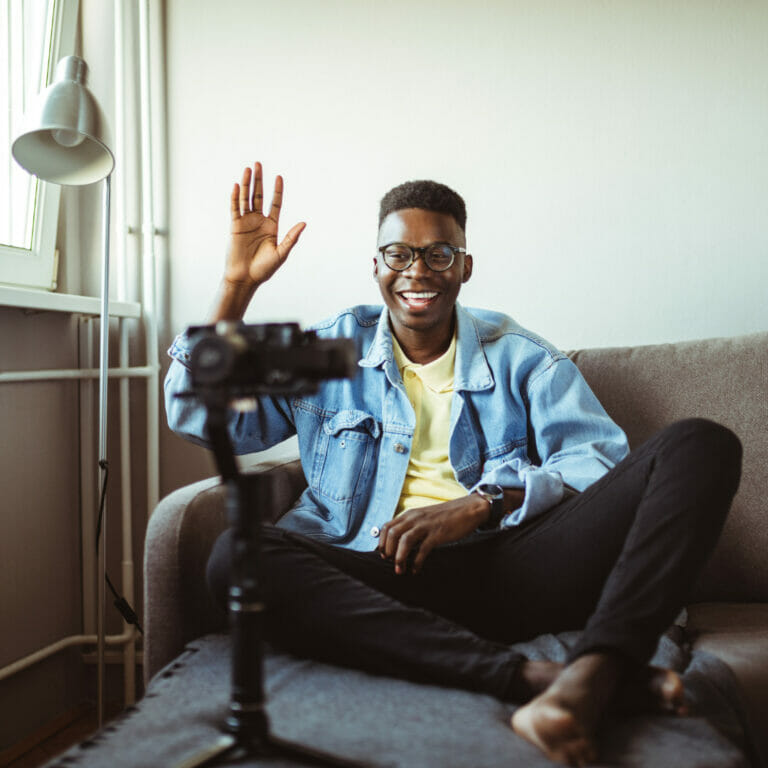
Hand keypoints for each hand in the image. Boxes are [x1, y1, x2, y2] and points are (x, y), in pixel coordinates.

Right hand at [226, 162, 305, 288]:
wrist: (246, 278)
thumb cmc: (264, 269)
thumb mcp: (281, 253)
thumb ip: (291, 238)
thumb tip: (304, 223)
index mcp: (272, 226)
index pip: (275, 203)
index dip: (277, 190)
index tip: (279, 177)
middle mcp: (258, 221)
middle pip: (259, 196)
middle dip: (259, 180)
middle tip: (258, 163)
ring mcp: (246, 222)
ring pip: (246, 198)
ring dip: (246, 184)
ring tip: (247, 169)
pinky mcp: (235, 226)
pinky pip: (234, 209)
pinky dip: (235, 197)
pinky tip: (236, 186)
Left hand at [377, 495, 490, 574]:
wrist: (468, 509)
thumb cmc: (445, 516)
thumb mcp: (424, 517)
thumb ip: (412, 526)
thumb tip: (399, 542)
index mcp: (410, 514)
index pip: (387, 526)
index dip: (381, 542)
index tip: (383, 554)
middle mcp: (415, 518)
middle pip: (392, 534)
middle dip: (388, 550)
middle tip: (390, 562)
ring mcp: (426, 526)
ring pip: (404, 541)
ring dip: (399, 558)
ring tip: (400, 570)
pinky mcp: (437, 534)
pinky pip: (422, 550)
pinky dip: (417, 562)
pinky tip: (416, 569)